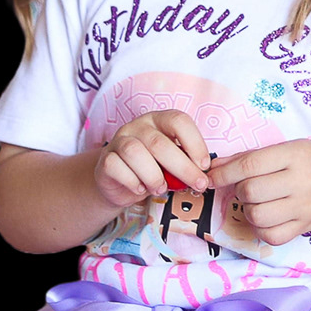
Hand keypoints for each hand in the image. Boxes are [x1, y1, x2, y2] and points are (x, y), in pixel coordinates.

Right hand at [94, 110, 211, 208]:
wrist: (120, 183)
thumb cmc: (152, 168)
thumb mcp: (172, 163)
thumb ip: (184, 163)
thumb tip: (202, 176)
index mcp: (159, 120)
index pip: (178, 121)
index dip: (195, 142)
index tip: (204, 165)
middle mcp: (138, 126)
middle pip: (159, 143)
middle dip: (183, 168)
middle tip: (197, 185)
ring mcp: (119, 140)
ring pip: (135, 153)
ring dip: (154, 176)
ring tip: (161, 188)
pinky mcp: (105, 159)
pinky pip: (116, 167)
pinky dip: (133, 182)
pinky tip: (140, 189)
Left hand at [210, 140, 310, 245]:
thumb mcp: (287, 148)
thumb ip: (248, 157)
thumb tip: (212, 168)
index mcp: (295, 156)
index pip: (249, 165)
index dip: (223, 173)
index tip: (210, 177)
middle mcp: (302, 182)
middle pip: (250, 191)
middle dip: (239, 190)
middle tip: (248, 187)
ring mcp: (305, 208)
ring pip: (257, 216)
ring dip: (248, 210)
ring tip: (258, 202)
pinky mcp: (306, 228)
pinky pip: (271, 236)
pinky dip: (261, 229)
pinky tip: (266, 218)